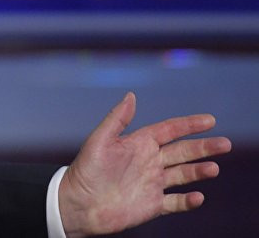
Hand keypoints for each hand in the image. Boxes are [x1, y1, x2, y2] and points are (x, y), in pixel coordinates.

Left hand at [58, 92, 231, 236]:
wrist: (77, 204)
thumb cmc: (85, 171)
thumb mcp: (99, 141)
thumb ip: (117, 119)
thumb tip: (131, 94)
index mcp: (138, 143)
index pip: (169, 130)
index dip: (189, 125)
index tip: (210, 120)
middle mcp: (149, 161)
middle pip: (183, 151)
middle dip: (204, 147)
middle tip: (224, 144)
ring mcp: (153, 183)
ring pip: (184, 175)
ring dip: (199, 171)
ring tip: (212, 169)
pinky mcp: (153, 205)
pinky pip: (176, 202)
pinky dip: (188, 201)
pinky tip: (197, 197)